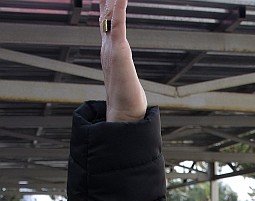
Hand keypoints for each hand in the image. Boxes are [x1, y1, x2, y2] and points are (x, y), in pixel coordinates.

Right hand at [100, 0, 146, 121]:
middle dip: (105, 0)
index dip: (106, 8)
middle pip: (105, 16)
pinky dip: (119, 8)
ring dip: (111, 0)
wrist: (124, 113)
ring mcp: (111, 49)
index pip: (106, 25)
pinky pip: (118, 25)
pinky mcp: (119, 51)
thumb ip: (125, 74)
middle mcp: (107, 48)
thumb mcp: (126, 81)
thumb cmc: (128, 102)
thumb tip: (129, 81)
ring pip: (109, 16)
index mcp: (109, 53)